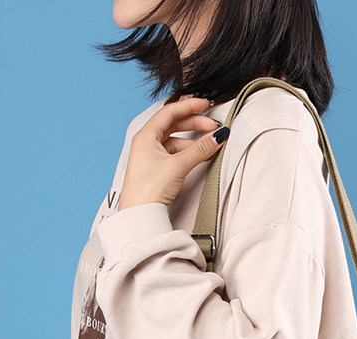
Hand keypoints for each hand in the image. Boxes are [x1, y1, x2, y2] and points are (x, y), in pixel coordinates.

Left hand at [117, 96, 229, 210]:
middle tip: (213, 127)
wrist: (138, 216)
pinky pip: (174, 154)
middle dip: (195, 123)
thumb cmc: (149, 190)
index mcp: (146, 135)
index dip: (189, 106)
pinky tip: (198, 156)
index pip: (170, 112)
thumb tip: (218, 137)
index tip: (206, 104)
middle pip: (173, 125)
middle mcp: (146, 143)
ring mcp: (150, 156)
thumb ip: (200, 149)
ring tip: (209, 145)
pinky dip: (187, 152)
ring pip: (175, 140)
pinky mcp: (155, 170)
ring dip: (193, 140)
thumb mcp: (178, 165)